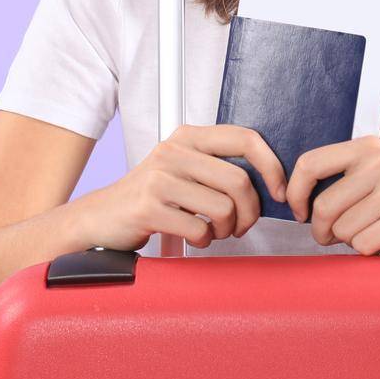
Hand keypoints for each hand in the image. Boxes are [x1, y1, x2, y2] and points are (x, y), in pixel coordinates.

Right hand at [75, 123, 288, 251]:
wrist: (99, 219)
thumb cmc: (150, 198)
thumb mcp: (183, 168)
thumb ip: (217, 166)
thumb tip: (268, 181)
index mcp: (188, 137)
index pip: (245, 138)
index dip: (272, 166)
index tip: (280, 191)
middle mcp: (173, 151)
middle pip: (239, 181)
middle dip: (250, 212)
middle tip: (241, 227)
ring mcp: (159, 178)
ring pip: (223, 208)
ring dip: (226, 230)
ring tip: (214, 232)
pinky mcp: (149, 207)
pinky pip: (200, 230)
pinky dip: (204, 241)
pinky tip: (193, 238)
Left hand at [284, 135, 379, 255]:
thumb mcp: (378, 175)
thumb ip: (342, 177)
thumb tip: (293, 197)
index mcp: (368, 147)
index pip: (310, 163)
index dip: (295, 193)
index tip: (299, 211)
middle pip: (323, 206)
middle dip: (323, 231)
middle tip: (335, 237)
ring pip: (342, 230)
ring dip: (352, 242)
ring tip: (375, 233)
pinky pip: (363, 245)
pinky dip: (370, 252)